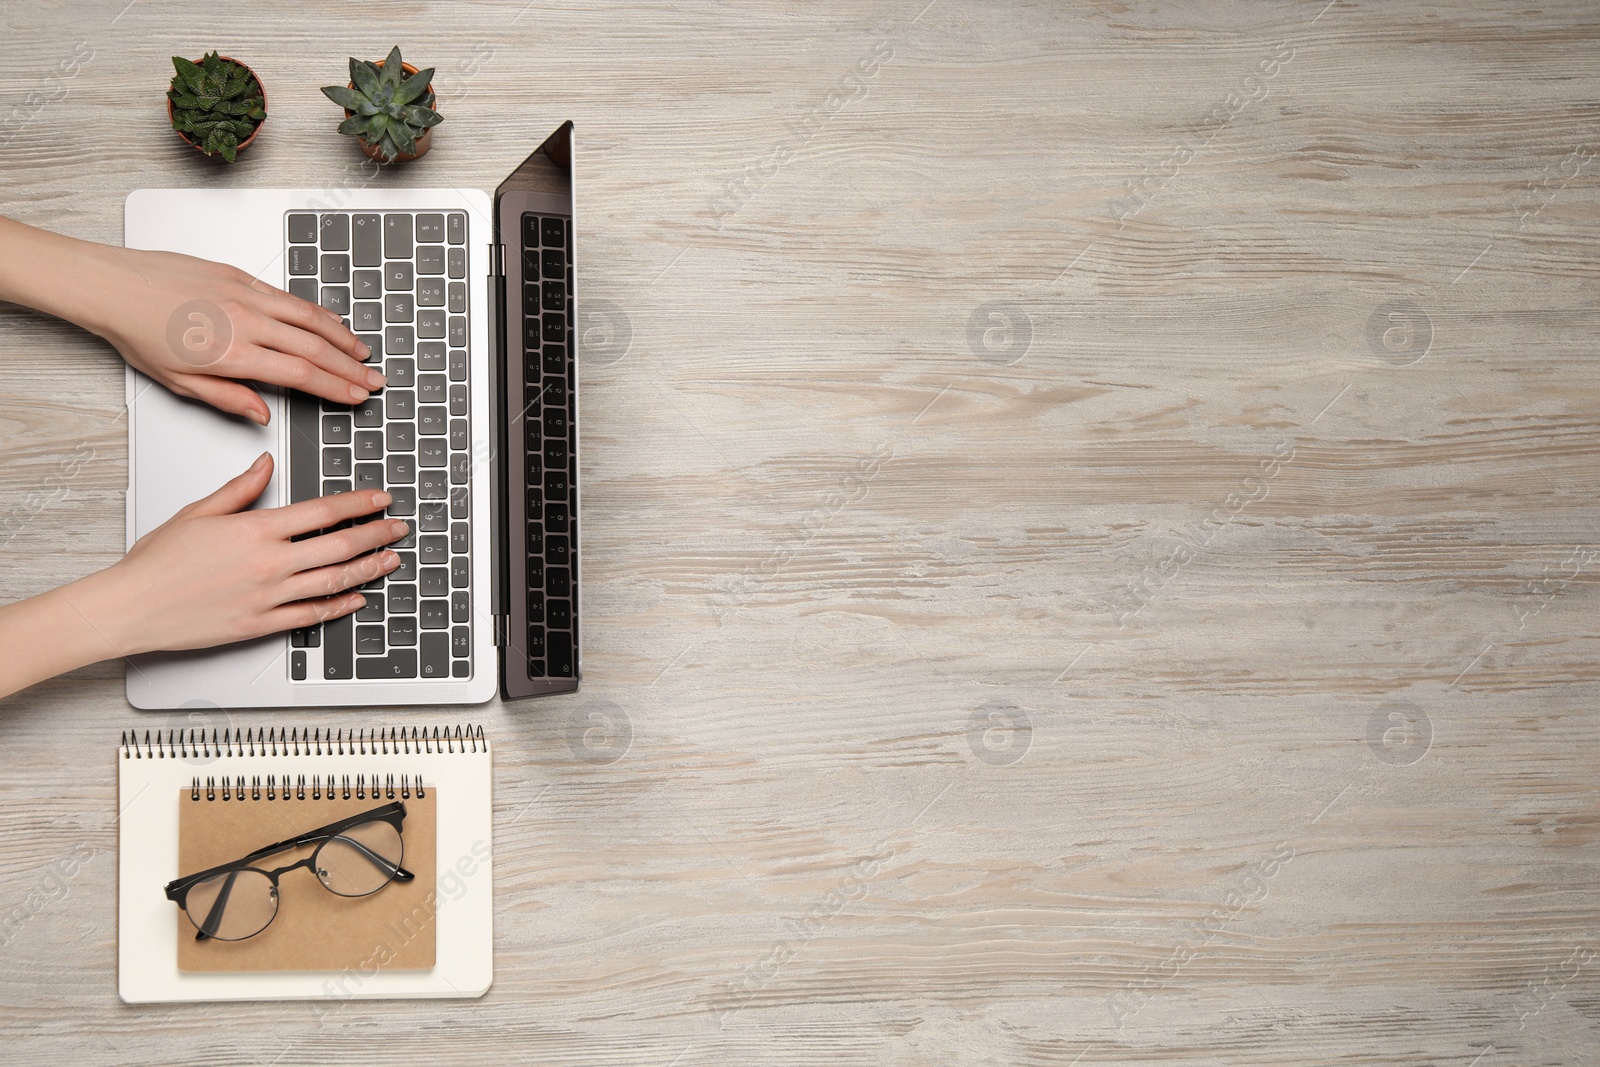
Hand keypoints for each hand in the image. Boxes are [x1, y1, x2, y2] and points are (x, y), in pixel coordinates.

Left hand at [0, 216, 383, 424]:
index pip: (300, 374)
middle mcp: (245, 321)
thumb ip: (227, 399)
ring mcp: (245, 295)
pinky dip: (316, 311)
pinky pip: (289, 296)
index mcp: (232, 354)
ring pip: (309, 318)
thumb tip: (261, 414)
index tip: (356, 396)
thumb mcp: (179, 382)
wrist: (111, 286)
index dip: (335, 387)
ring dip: (342, 337)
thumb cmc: (136, 331)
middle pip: (315, 347)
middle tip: (374, 379)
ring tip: (362, 352)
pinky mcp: (239, 276)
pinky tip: (329, 321)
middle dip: (350, 366)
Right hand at [66, 452, 405, 654]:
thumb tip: (266, 465)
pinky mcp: (261, 625)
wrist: (132, 606)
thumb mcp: (199, 512)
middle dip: (376, 535)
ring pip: (333, 581)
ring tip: (390, 560)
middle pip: (339, 546)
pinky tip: (357, 599)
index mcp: (256, 530)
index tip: (381, 499)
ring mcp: (268, 597)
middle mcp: (268, 564)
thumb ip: (241, 489)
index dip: (360, 504)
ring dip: (368, 569)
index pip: (323, 512)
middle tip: (398, 528)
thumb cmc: (157, 562)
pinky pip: (311, 615)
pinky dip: (339, 606)